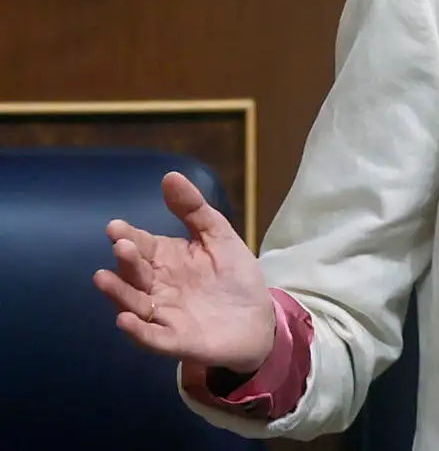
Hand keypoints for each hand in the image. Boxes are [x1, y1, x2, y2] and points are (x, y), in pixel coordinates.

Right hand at [92, 172, 275, 373]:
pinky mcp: (175, 340)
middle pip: (135, 272)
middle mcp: (157, 287)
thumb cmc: (233, 277)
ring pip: (134, 303)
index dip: (128, 236)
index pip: (142, 245)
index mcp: (166, 259)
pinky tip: (125, 320)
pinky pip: (152, 337)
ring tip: (103, 278)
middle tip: (120, 245)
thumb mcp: (219, 237)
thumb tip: (169, 175)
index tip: (116, 226)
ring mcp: (164, 315)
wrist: (258, 320)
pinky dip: (138, 330)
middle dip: (126, 260)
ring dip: (118, 292)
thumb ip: (194, 210)